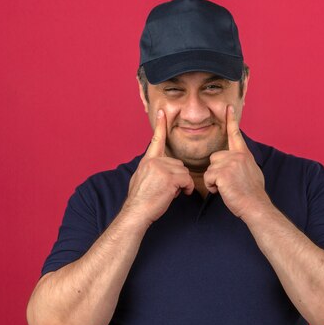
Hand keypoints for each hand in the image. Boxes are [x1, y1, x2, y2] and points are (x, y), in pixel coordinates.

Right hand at [124, 109, 194, 224]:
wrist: (136, 212)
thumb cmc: (140, 200)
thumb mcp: (140, 179)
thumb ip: (150, 170)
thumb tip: (157, 170)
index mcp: (147, 161)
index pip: (156, 140)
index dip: (160, 125)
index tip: (162, 112)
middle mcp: (154, 161)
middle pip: (178, 164)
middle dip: (177, 178)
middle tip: (167, 190)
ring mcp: (162, 168)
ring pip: (184, 172)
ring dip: (181, 184)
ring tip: (169, 193)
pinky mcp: (170, 177)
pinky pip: (187, 180)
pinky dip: (186, 189)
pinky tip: (178, 195)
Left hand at [204, 106, 270, 217]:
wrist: (255, 205)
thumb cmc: (252, 193)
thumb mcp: (251, 172)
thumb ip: (242, 163)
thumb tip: (238, 163)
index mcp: (244, 154)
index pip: (235, 134)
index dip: (231, 120)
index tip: (228, 107)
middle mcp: (237, 155)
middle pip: (214, 157)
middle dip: (216, 171)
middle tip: (229, 183)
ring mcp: (230, 163)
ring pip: (210, 169)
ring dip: (214, 180)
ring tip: (227, 188)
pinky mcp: (222, 172)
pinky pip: (208, 178)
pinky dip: (212, 187)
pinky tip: (223, 191)